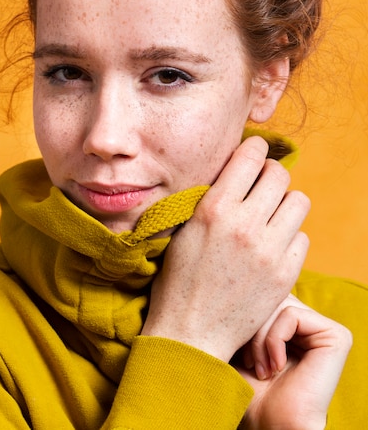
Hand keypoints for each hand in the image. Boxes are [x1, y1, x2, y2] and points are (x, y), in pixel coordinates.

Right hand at [142, 136, 309, 361]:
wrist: (191, 333)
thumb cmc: (178, 279)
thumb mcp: (183, 229)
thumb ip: (211, 198)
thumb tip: (236, 170)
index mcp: (215, 208)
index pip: (251, 155)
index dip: (256, 148)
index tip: (255, 152)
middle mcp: (245, 225)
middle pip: (279, 174)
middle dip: (271, 173)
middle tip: (262, 184)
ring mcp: (269, 250)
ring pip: (298, 201)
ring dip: (284, 203)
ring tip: (270, 215)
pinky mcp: (285, 274)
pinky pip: (302, 237)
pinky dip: (289, 236)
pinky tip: (272, 246)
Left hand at [237, 295, 351, 429]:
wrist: (270, 425)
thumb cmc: (248, 387)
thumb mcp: (236, 336)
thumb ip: (240, 304)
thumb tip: (229, 271)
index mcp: (287, 318)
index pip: (261, 290)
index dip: (242, 313)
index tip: (235, 348)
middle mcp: (308, 319)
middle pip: (268, 293)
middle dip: (250, 326)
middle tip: (249, 362)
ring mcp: (323, 326)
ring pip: (277, 302)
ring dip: (259, 338)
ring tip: (260, 368)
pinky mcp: (336, 335)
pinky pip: (291, 315)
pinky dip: (274, 340)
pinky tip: (275, 367)